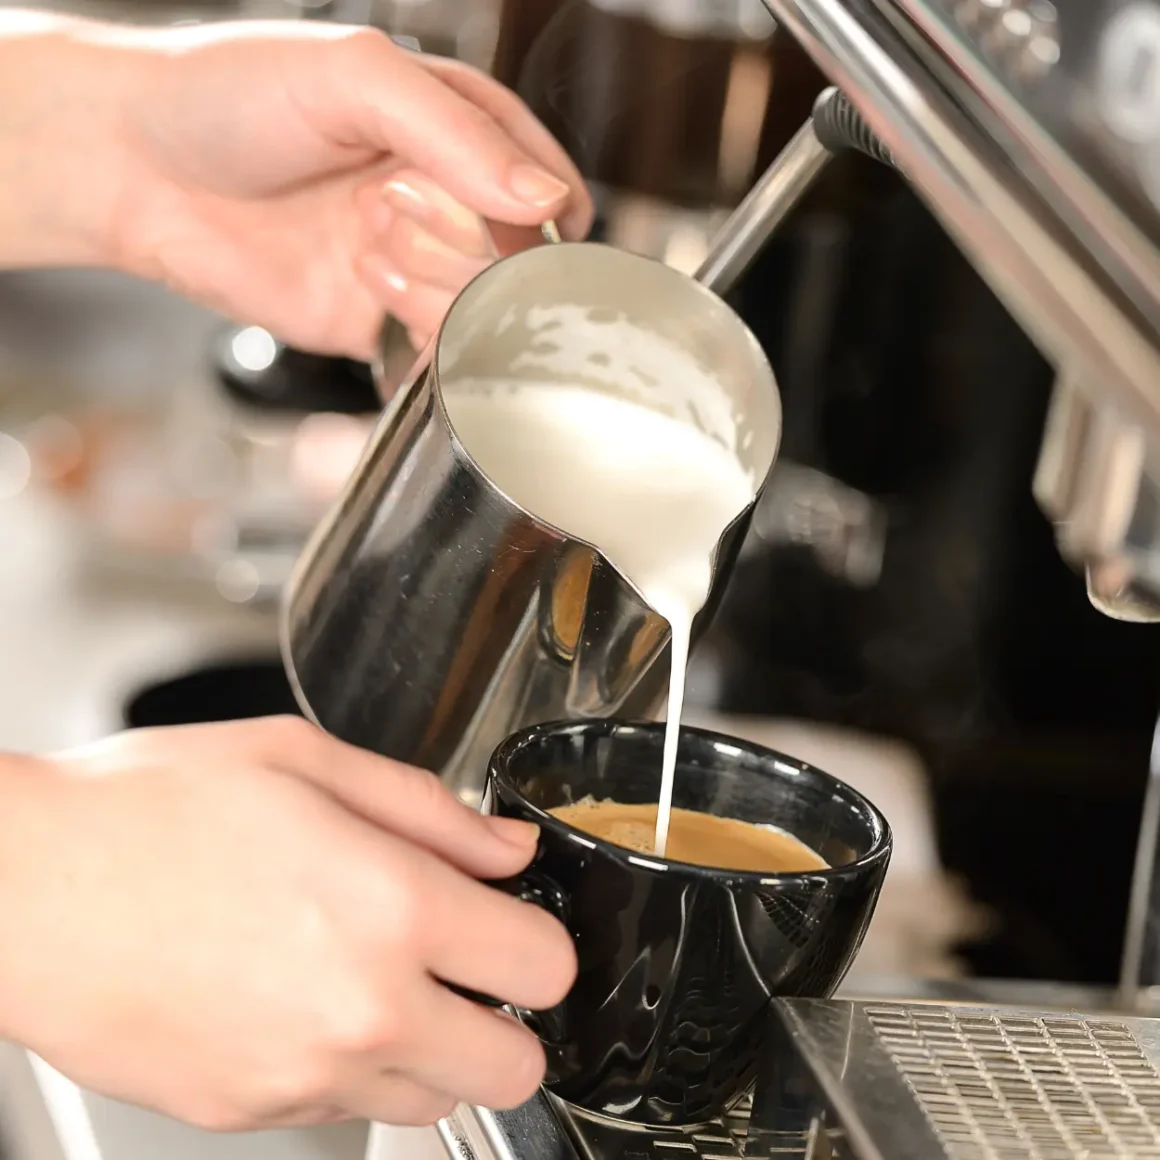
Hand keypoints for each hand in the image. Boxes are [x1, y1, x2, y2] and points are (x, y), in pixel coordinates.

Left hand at [0, 15, 591, 356]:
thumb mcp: (354, 76)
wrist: (134, 168)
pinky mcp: (378, 324)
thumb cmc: (229, 95)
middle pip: (523, 264)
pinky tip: (366, 283)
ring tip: (366, 243)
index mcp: (460, 131)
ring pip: (486, 313)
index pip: (551, 190)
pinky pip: (438, 355)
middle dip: (467, 245)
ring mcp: (416, 268)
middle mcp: (446, 203)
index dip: (536, 214)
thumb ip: (457, 132)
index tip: (496, 214)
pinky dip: (420, 333)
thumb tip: (546, 198)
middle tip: (388, 208)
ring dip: (435, 283)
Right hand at [0, 718, 575, 1129]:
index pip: (545, 967)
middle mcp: (358, 1008)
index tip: (515, 920)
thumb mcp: (306, 759)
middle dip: (509, 1015)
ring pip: (436, 1099)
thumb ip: (431, 809)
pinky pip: (346, 1109)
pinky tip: (306, 998)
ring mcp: (302, 1075)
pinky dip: (353, 1066)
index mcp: (390, 906)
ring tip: (379, 976)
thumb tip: (506, 849)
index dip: (540, 937)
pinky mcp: (246, 1110)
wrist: (21, 887)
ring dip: (435, 1047)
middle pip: (516, 1066)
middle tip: (467, 963)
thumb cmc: (146, 810)